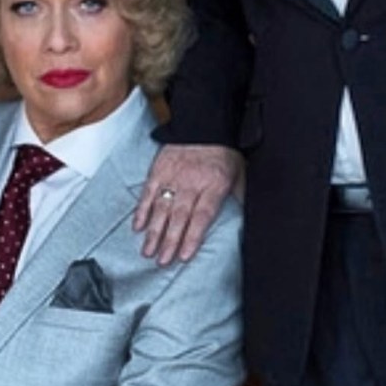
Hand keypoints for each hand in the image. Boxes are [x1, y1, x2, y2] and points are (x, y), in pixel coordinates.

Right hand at [133, 144, 242, 265]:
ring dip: (154, 231)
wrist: (205, 124)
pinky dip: (142, 209)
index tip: (184, 255)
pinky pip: (148, 191)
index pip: (202, 215)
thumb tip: (247, 221)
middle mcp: (192, 182)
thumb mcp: (239, 173)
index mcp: (214, 185)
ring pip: (162, 207)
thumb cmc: (223, 153)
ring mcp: (173, 176)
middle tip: (162, 261)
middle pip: (180, 215)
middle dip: (170, 240)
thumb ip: (239, 197)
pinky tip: (137, 226)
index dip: (192, 236)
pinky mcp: (159, 169)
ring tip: (148, 251)